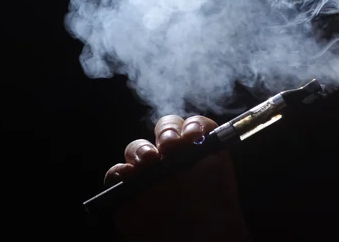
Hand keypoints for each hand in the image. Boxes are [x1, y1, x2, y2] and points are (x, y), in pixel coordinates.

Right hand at [104, 115, 249, 241]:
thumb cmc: (213, 214)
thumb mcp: (221, 179)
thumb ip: (213, 155)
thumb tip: (198, 134)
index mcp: (198, 151)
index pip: (191, 126)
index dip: (192, 125)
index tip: (194, 135)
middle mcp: (173, 158)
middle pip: (164, 129)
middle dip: (167, 130)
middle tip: (171, 145)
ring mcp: (149, 173)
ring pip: (138, 147)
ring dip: (141, 148)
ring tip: (150, 160)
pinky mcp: (128, 191)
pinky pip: (116, 173)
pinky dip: (119, 170)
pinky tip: (129, 175)